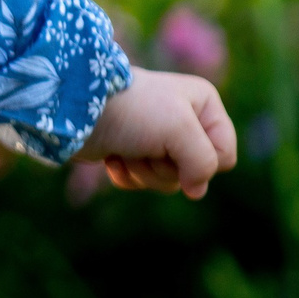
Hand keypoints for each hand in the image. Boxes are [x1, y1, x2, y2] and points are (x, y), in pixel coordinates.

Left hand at [76, 66, 237, 198]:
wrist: (74, 109)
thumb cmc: (131, 111)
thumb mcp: (180, 130)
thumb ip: (203, 162)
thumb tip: (196, 192)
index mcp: (204, 105)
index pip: (225, 155)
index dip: (203, 159)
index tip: (176, 142)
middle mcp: (183, 121)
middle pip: (195, 173)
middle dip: (166, 167)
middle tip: (144, 144)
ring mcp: (155, 139)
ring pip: (168, 182)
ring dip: (143, 171)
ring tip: (125, 148)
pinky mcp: (129, 153)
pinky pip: (141, 183)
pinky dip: (125, 175)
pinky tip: (111, 157)